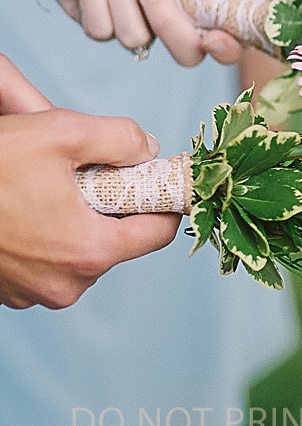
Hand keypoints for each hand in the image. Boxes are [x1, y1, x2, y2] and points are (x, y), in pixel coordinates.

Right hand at [0, 55, 179, 309]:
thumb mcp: (60, 132)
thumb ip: (121, 138)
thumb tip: (147, 149)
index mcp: (91, 251)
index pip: (161, 232)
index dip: (162, 199)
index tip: (154, 177)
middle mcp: (67, 284)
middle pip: (118, 241)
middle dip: (109, 206)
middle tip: (82, 174)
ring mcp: (33, 293)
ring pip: (80, 250)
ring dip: (73, 220)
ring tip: (41, 189)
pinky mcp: (8, 292)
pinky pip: (46, 261)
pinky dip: (43, 236)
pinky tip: (20, 209)